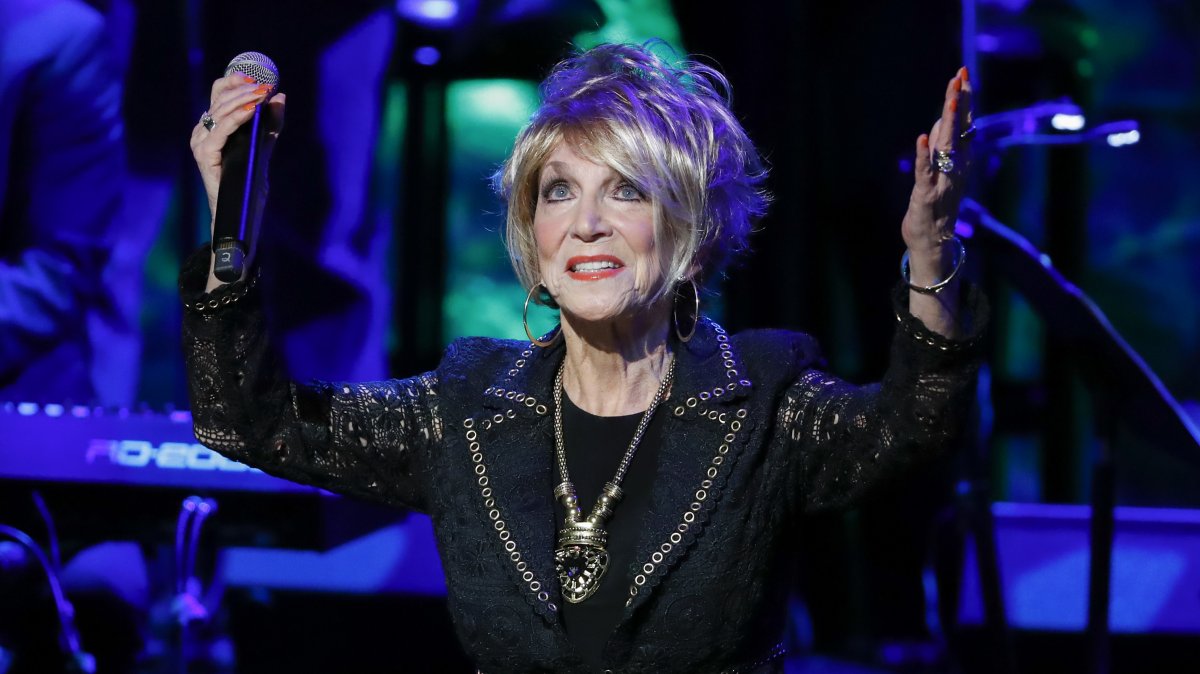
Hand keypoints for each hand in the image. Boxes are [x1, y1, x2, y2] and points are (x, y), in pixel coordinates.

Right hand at [189, 72, 285, 235]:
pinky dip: (237, 118)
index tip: (257, 76)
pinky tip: (252, 111)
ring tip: (262, 94)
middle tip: (264, 85)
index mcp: (214, 127)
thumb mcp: (264, 146)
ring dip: (243, 100)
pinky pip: (220, 130)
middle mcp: (203, 132)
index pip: (219, 93)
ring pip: (219, 111)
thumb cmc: (249, 182)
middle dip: (244, 88)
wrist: (242, 213)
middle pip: (219, 98)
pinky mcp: (204, 155)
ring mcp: (201, 143)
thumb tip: (279, 97)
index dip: (235, 81)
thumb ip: (271, 124)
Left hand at [901, 67, 971, 275]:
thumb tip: (946, 115)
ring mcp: (943, 179)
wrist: (933, 239)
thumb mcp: (941, 167)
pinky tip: (922, 138)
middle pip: (959, 128)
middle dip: (959, 101)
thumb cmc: (937, 202)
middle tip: (960, 75)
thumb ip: (943, 142)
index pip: (965, 122)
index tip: (963, 73)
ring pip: (947, 146)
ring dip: (949, 122)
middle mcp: (956, 166)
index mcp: (961, 158)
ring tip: (950, 99)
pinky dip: (923, 154)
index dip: (964, 98)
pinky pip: (925, 171)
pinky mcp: (926, 193)